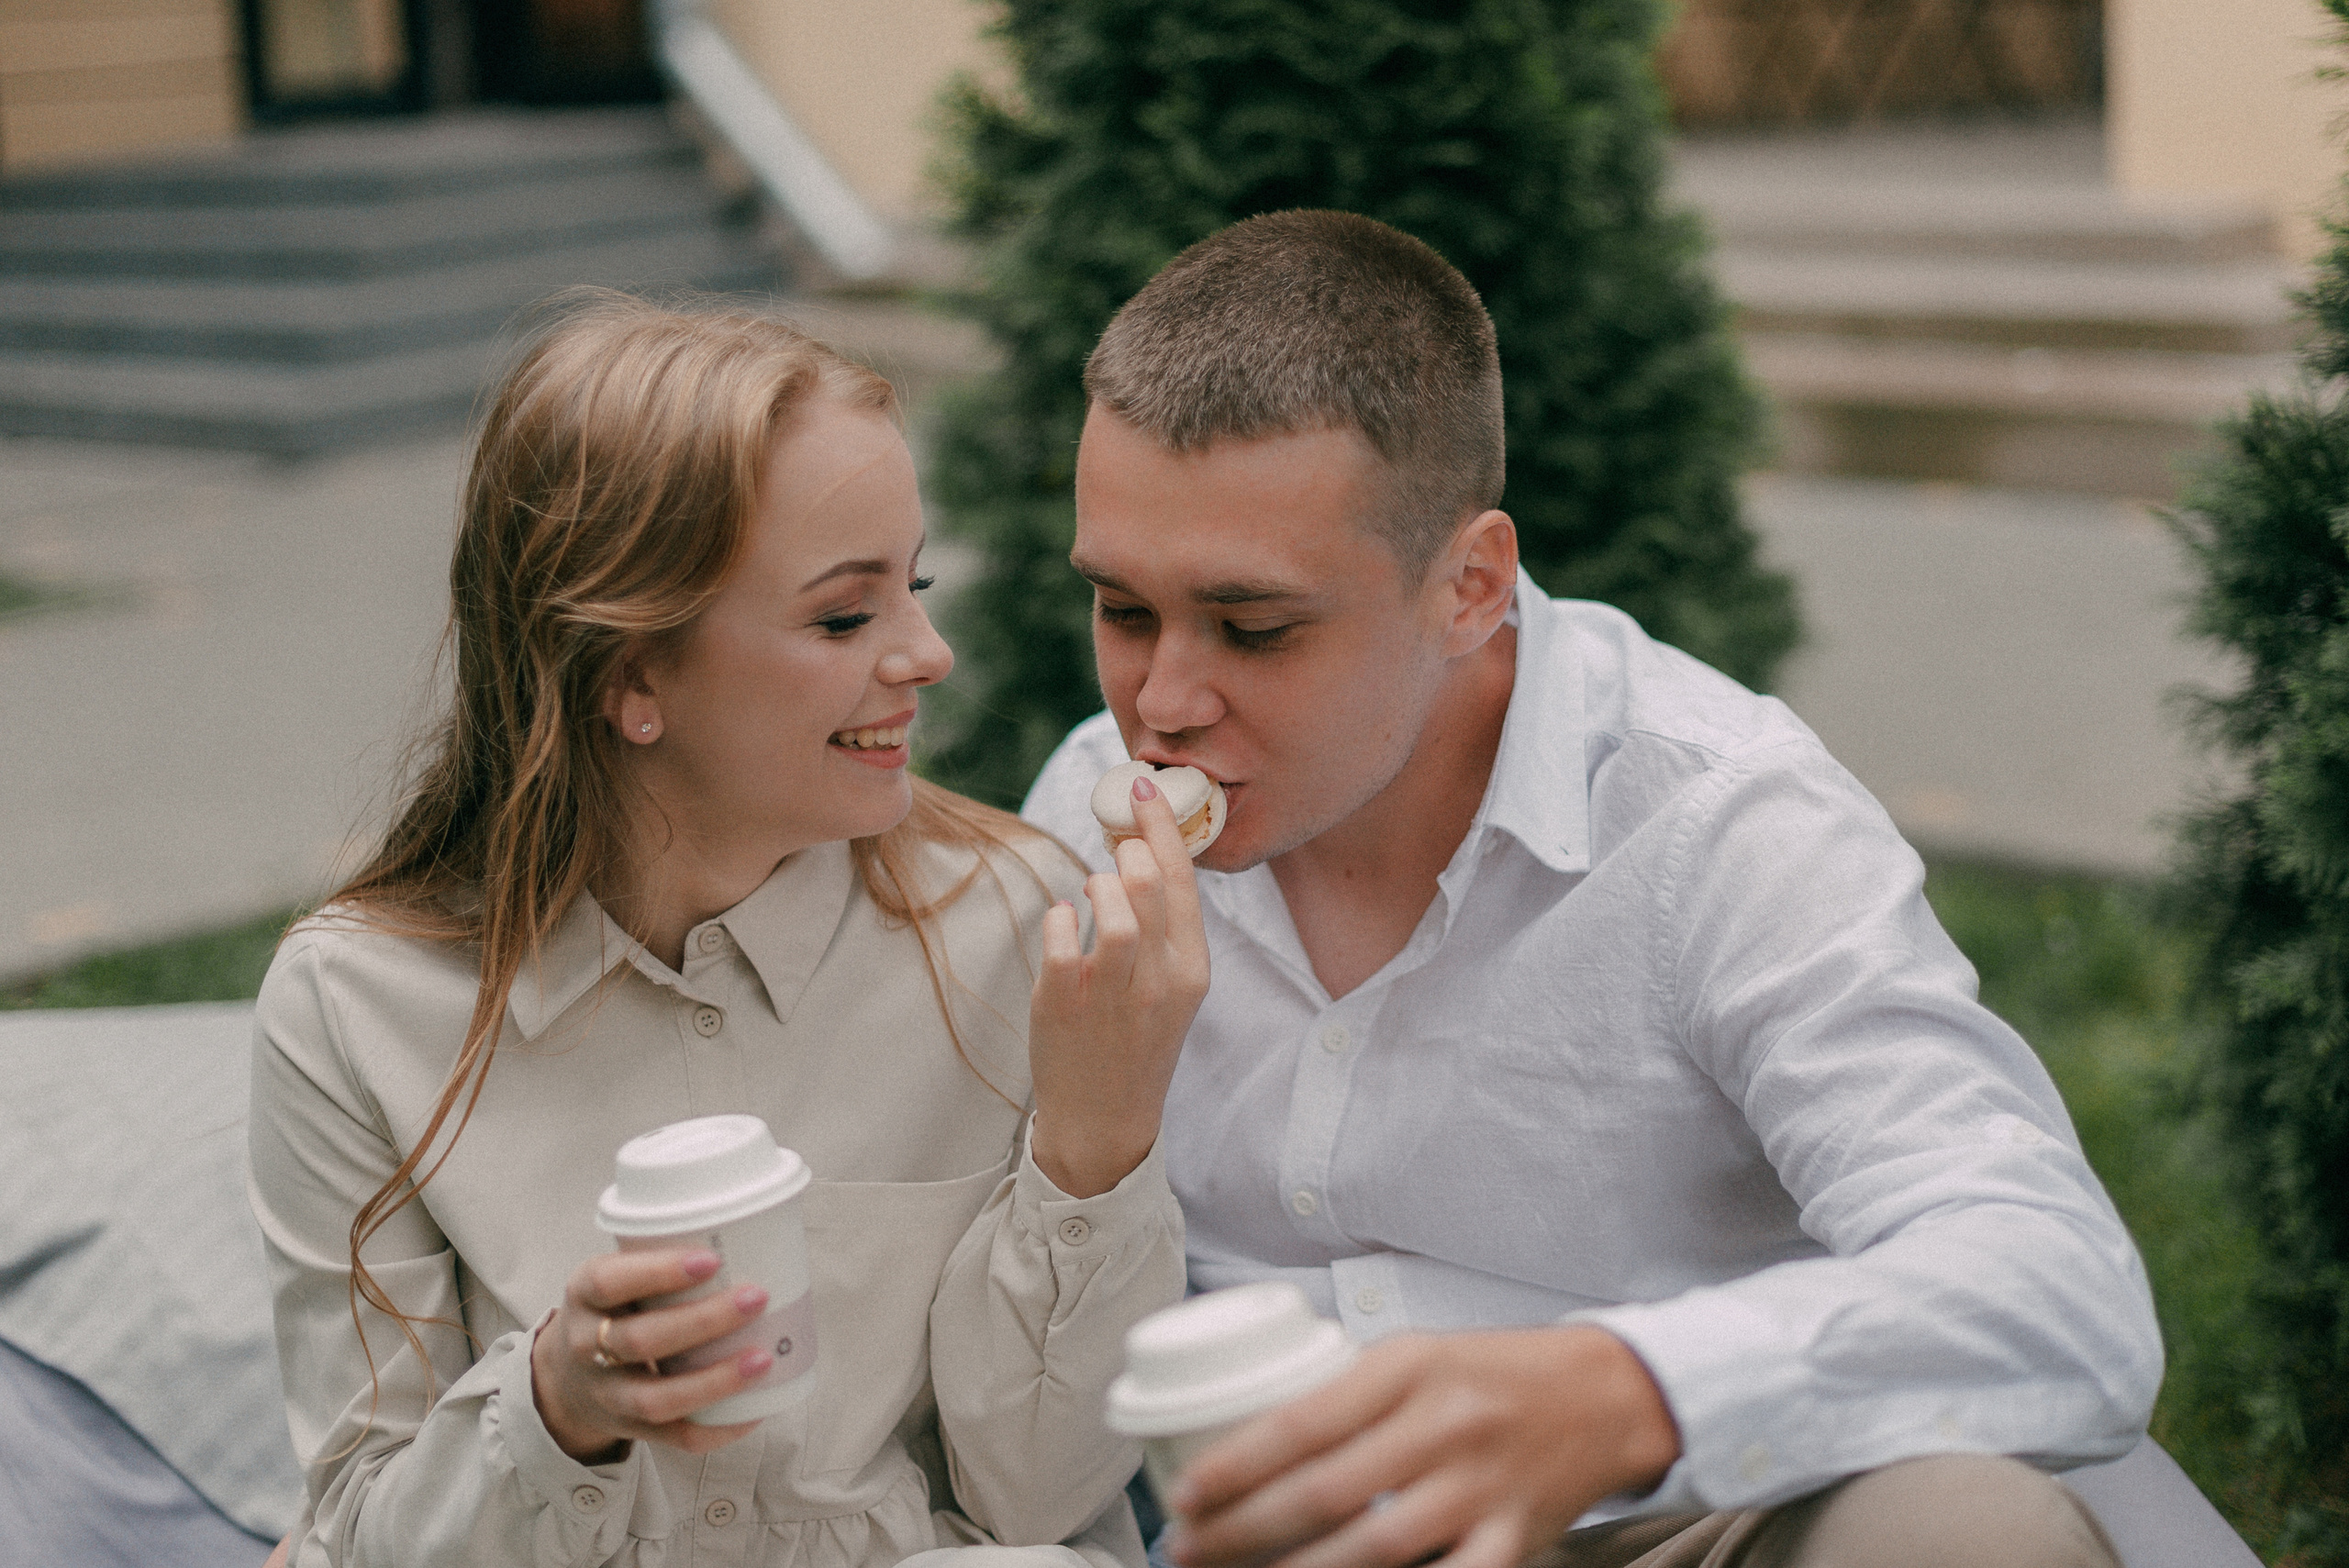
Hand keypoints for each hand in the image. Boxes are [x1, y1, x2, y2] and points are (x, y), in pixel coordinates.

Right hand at [530, 1246, 775, 1462]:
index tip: (711, 1260)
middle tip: (757, 1298)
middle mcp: (588, 1347)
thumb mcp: (615, 1276)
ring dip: (714, 1381)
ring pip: (657, 1398)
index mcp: (584, 1295)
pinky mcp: (631, 1429)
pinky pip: (676, 1438)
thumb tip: (754, 1233)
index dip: (658, 1272)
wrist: (565, 1378)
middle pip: (641, 1341)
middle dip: (704, 1321)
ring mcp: (608, 1395)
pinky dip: (718, 1428)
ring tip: (763, 1359)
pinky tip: (756, 1410)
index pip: (609, 1283)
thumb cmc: (613, 1310)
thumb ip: (660, 1258)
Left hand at [1029, 775, 1211, 1197]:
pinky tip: (1062, 926)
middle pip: (1147, 881)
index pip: (1182, 879)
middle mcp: (1159, 981)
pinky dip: (1057, 918)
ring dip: (1095, 883)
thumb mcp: (1170, 988)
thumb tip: (1139, 848)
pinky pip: (1059, 934)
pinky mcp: (1063, 1004)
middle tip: (1113, 850)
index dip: (1160, 824)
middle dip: (1126, 850)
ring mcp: (1112, 995)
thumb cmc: (1135, 1042)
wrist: (1106, 1122)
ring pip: (1110, 906)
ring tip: (1090, 894)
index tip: (1142, 785)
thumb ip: (1162, 928)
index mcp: (1193, 971)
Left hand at [1164, 1327, 1680, 1567]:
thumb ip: (1346, 1396)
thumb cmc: (1495, 1374)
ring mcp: (1480, 1488)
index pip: (1302, 1420)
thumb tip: (1250, 1446)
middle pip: (1324, 1492)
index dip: (1234, 1466)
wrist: (1606, 1394)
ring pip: (1372, 1549)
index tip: (1185, 1495)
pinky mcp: (1514, 1539)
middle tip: (1189, 1549)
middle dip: (1242, 1530)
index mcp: (1409, 1367)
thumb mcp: (1417, 1357)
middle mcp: (1443, 1424)